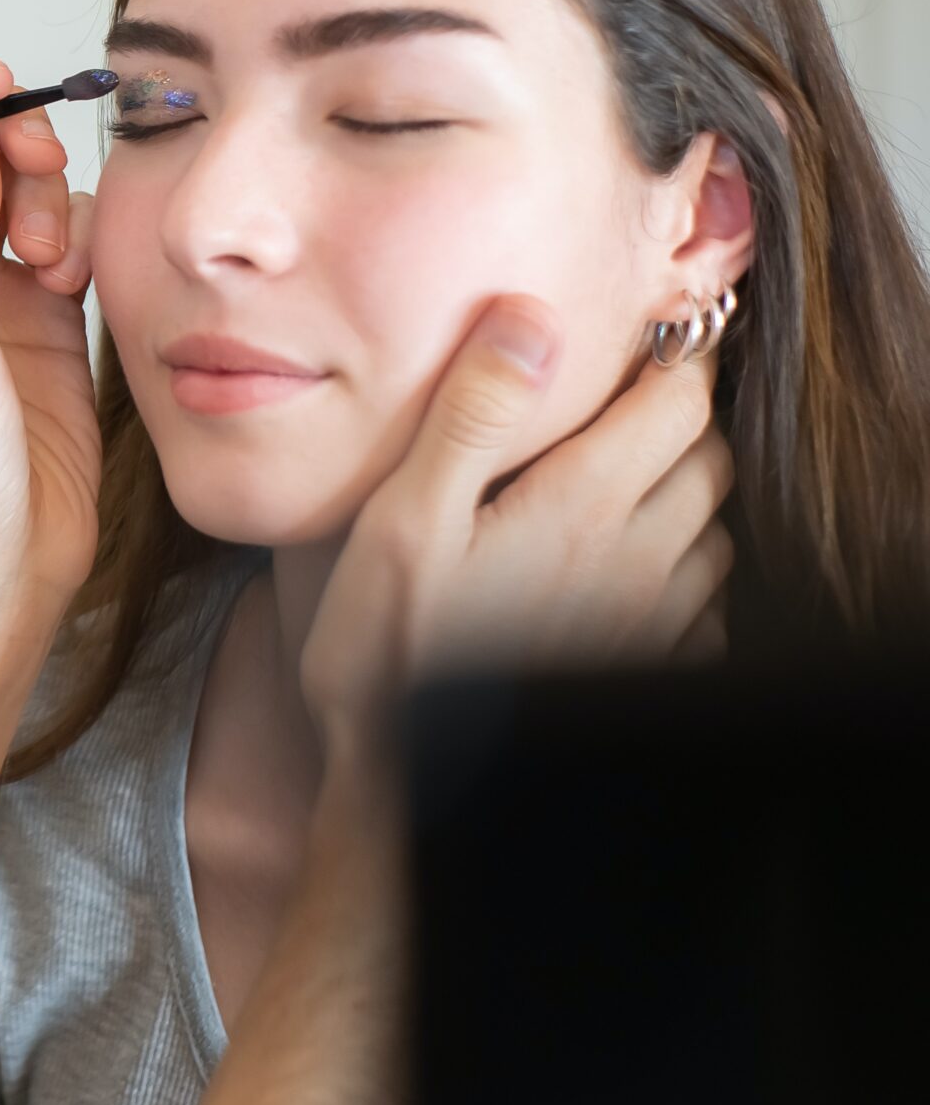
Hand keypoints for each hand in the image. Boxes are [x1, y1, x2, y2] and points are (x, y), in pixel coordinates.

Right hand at [302, 296, 733, 748]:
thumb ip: (471, 417)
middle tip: (625, 403)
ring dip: (686, 497)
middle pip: (711, 462)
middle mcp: (638, 564)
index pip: (678, 405)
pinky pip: (705, 609)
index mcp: (581, 509)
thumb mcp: (403, 519)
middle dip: (681, 422)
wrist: (409, 783)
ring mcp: (652, 626)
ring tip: (622, 485)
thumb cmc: (388, 650)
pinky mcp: (646, 674)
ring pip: (716, 534)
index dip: (675, 358)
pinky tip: (623, 574)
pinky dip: (684, 575)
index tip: (646, 337)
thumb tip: (530, 320)